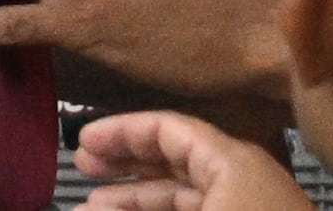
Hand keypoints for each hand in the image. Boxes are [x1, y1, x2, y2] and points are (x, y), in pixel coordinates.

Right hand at [66, 110, 305, 210]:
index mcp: (231, 162)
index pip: (169, 130)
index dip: (122, 133)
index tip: (83, 144)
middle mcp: (242, 179)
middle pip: (174, 161)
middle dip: (126, 167)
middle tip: (82, 171)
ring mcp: (250, 209)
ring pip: (185, 197)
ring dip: (141, 203)